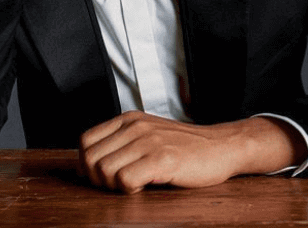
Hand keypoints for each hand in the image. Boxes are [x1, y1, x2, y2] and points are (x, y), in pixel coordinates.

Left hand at [78, 111, 304, 193]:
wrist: (222, 147)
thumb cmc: (184, 147)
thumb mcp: (147, 135)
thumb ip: (122, 143)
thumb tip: (90, 163)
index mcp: (127, 120)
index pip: (86, 141)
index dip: (86, 163)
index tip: (99, 177)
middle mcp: (134, 126)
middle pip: (91, 157)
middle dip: (97, 178)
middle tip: (115, 185)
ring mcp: (148, 141)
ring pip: (104, 169)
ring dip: (113, 185)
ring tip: (131, 185)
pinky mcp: (163, 159)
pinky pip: (125, 178)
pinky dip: (128, 188)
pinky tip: (143, 186)